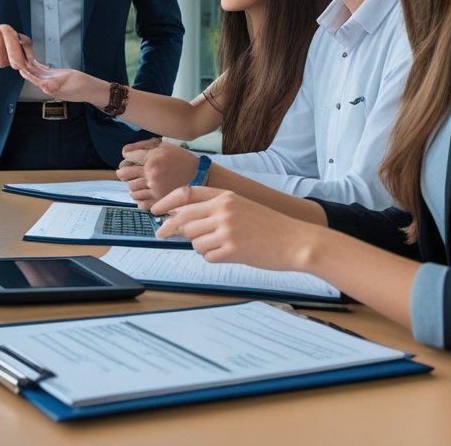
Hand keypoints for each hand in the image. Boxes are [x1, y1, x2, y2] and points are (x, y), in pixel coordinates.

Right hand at [0, 24, 32, 68]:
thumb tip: (32, 62)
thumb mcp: (19, 41)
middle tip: (8, 59)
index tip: (20, 66)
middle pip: (2, 58)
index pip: (12, 44)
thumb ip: (27, 51)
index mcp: (7, 30)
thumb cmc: (4, 38)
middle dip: (7, 62)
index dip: (16, 57)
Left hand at [18, 59, 109, 104]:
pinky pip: (45, 75)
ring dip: (31, 68)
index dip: (26, 73)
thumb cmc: (82, 84)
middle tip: (19, 58)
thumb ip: (54, 83)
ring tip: (24, 59)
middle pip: (34, 77)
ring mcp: (53, 84)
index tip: (19, 67)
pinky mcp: (57, 82)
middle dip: (27, 69)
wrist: (91, 89)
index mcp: (51, 87)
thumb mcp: (68, 79)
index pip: (34, 79)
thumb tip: (43, 86)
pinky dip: (39, 69)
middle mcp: (49, 87)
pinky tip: (35, 64)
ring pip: (39, 75)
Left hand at [118, 140, 199, 207]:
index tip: (129, 159)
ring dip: (133, 187)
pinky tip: (145, 194)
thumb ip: (146, 146)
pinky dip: (139, 199)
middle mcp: (151, 173)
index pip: (128, 155)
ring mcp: (154, 188)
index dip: (127, 156)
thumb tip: (126, 151)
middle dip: (124, 173)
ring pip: (131, 189)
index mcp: (152, 158)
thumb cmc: (182, 159)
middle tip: (125, 174)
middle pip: (124, 174)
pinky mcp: (159, 200)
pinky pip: (140, 203)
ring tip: (139, 185)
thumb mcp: (165, 146)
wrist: (199, 176)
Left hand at [152, 186, 315, 269]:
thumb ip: (213, 209)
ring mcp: (227, 230)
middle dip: (169, 228)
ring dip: (199, 245)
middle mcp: (223, 210)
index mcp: (225, 196)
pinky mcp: (232, 250)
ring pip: (193, 240)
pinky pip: (207, 256)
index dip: (165, 202)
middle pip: (183, 220)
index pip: (185, 194)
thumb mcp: (241, 207)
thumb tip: (180, 220)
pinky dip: (213, 256)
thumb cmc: (268, 225)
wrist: (296, 241)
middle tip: (161, 235)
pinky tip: (229, 254)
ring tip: (219, 245)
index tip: (154, 210)